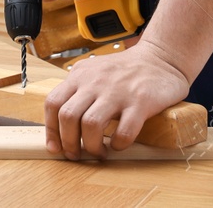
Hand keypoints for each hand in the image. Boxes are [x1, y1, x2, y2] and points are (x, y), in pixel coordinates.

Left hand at [43, 42, 191, 159]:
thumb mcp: (93, 71)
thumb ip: (77, 90)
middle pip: (68, 116)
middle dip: (69, 142)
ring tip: (99, 152)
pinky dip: (119, 144)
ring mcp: (117, 91)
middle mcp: (95, 82)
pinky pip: (124, 131)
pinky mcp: (141, 102)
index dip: (51, 130)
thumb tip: (60, 122)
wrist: (161, 58)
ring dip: (91, 146)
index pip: (53, 103)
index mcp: (80, 75)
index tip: (55, 147)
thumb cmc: (125, 70)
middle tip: (77, 154)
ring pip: (91, 125)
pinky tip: (119, 144)